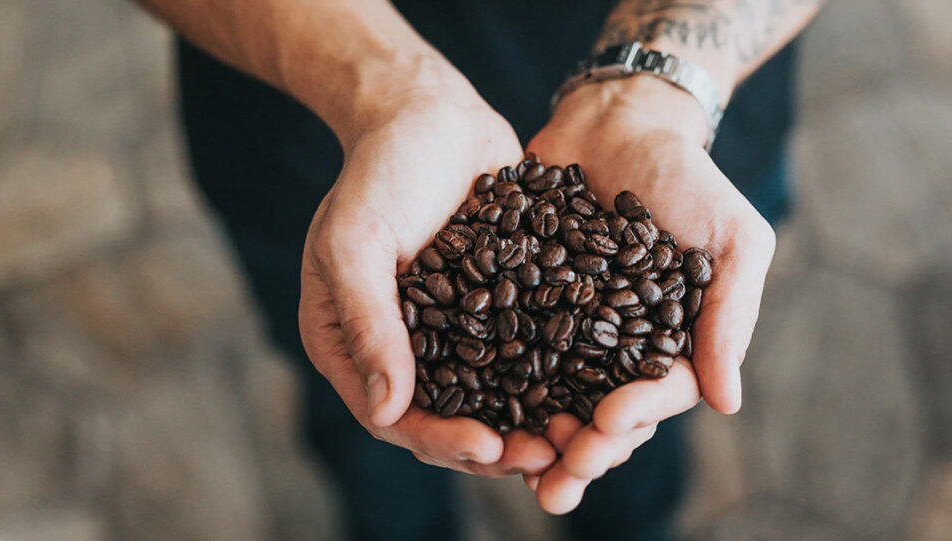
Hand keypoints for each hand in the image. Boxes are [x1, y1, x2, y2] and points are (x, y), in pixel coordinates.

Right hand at [299, 92, 556, 476]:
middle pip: (451, 418)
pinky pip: (527, 351)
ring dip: (535, 422)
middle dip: (499, 445)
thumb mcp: (355, 242)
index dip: (442, 439)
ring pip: (494, 395)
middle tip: (551, 460)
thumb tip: (387, 409)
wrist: (428, 115)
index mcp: (354, 345)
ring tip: (581, 438)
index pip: (396, 415)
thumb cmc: (377, 172)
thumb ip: (368, 321)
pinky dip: (557, 375)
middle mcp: (404, 349)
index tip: (491, 448)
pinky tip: (597, 387)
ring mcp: (454, 330)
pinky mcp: (499, 306)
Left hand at [523, 77, 776, 511]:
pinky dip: (495, 383)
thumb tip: (728, 403)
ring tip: (517, 469)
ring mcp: (570, 328)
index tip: (607, 424)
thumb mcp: (733, 238)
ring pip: (554, 396)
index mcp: (672, 341)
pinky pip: (510, 349)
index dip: (634, 417)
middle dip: (582, 451)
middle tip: (556, 480)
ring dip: (537, 438)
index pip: (657, 395)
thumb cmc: (689, 177)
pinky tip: (474, 409)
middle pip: (602, 413)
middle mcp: (618, 346)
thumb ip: (731, 315)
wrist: (619, 122)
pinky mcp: (525, 303)